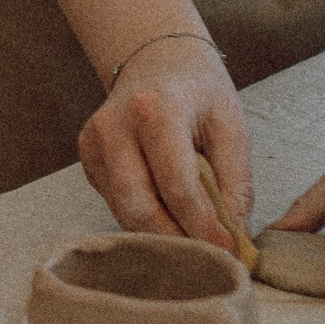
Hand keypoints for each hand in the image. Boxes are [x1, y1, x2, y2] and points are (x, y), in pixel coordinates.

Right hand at [77, 34, 248, 249]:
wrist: (156, 63)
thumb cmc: (199, 94)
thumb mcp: (231, 128)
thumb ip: (235, 184)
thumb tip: (237, 239)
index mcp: (153, 112)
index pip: (176, 185)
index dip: (203, 226)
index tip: (230, 253)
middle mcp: (114, 128)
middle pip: (138, 206)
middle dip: (175, 240)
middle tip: (209, 260)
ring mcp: (94, 145)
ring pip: (123, 211)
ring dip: (161, 235)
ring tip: (195, 245)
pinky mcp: (87, 159)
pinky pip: (116, 203)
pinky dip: (145, 219)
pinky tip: (170, 218)